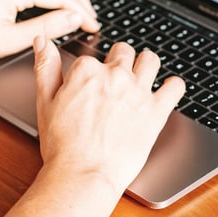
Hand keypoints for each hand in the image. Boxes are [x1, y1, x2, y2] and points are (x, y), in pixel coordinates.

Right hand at [33, 39, 185, 194]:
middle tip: (116, 79)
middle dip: (120, 61)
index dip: (92, 71)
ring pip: (150, 60)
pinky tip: (168, 89)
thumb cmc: (63, 145)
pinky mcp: (156, 111)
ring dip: (146, 64)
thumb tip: (43, 41)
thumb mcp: (45, 102)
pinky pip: (175, 87)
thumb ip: (45, 67)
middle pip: (124, 52)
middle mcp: (115, 75)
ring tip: (143, 75)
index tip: (91, 85)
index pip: (93, 57)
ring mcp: (138, 91)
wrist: (84, 174)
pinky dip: (173, 85)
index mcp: (87, 70)